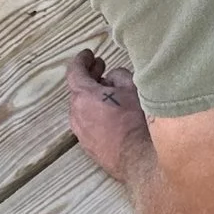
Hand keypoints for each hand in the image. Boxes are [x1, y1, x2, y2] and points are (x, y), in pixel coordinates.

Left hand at [67, 48, 149, 184]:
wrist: (139, 159)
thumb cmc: (137, 121)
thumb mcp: (132, 88)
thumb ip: (118, 76)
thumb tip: (112, 79)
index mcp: (83, 96)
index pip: (75, 71)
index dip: (82, 59)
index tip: (89, 54)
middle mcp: (76, 114)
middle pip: (78, 90)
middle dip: (89, 77)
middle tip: (100, 67)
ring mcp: (81, 133)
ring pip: (83, 108)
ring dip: (93, 97)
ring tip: (110, 92)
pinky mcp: (89, 147)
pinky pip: (89, 123)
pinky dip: (96, 114)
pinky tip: (111, 114)